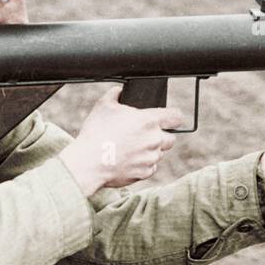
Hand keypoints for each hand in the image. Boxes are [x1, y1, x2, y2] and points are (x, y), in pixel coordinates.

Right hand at [59, 85, 182, 194]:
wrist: (88, 162)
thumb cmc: (96, 133)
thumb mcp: (103, 106)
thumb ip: (115, 94)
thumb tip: (119, 91)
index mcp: (148, 121)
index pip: (176, 117)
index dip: (173, 117)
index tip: (169, 119)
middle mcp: (154, 140)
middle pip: (171, 138)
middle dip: (161, 136)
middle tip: (144, 136)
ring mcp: (150, 158)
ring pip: (159, 154)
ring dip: (150, 151)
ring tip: (131, 149)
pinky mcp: (145, 173)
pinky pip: (150, 168)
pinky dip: (142, 165)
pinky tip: (128, 161)